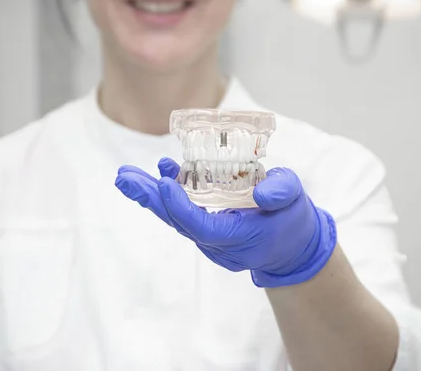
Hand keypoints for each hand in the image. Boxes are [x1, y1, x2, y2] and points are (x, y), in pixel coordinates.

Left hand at [115, 158, 336, 286]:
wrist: (292, 247)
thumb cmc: (293, 219)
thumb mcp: (296, 199)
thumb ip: (282, 192)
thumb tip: (262, 194)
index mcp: (241, 239)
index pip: (201, 227)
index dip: (180, 207)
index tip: (165, 181)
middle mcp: (220, 245)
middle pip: (179, 224)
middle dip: (152, 200)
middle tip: (124, 179)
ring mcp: (212, 241)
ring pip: (177, 220)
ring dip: (152, 197)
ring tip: (127, 178)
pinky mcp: (209, 232)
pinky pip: (185, 215)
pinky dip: (170, 196)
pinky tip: (162, 173)